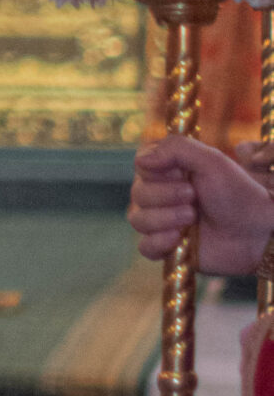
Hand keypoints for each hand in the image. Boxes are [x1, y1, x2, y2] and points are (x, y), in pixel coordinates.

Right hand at [129, 133, 273, 274]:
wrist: (257, 231)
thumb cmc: (238, 192)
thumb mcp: (211, 160)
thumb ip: (175, 149)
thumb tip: (141, 160)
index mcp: (168, 169)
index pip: (140, 164)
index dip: (157, 171)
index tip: (183, 174)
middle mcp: (161, 194)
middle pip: (137, 193)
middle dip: (165, 195)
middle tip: (193, 197)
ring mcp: (162, 221)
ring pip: (137, 220)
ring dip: (164, 218)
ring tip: (192, 217)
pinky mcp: (167, 247)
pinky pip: (144, 247)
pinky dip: (157, 242)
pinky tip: (177, 239)